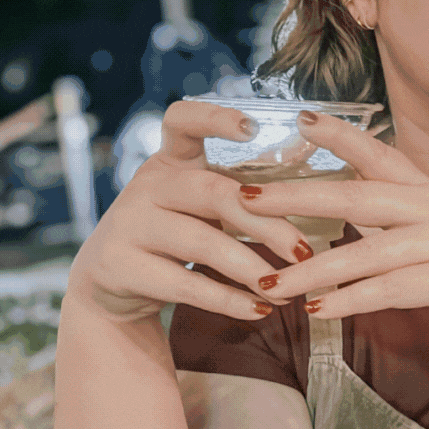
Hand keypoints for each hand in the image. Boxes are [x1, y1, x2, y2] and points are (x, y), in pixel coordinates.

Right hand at [65, 101, 315, 323]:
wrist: (110, 283)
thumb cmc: (176, 233)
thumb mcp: (198, 204)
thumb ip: (240, 195)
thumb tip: (317, 199)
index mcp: (170, 161)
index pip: (182, 121)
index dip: (215, 118)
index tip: (253, 127)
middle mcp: (147, 186)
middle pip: (211, 192)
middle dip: (263, 222)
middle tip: (303, 250)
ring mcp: (129, 225)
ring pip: (200, 242)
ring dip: (250, 267)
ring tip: (288, 288)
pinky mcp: (120, 267)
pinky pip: (184, 285)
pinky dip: (228, 300)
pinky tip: (260, 310)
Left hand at [237, 111, 428, 348]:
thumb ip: (395, 216)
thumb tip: (345, 203)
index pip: (379, 155)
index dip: (341, 136)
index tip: (300, 119)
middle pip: (357, 197)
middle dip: (297, 197)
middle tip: (244, 198)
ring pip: (366, 252)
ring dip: (311, 270)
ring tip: (267, 283)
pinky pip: (389, 290)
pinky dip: (350, 300)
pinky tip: (318, 311)